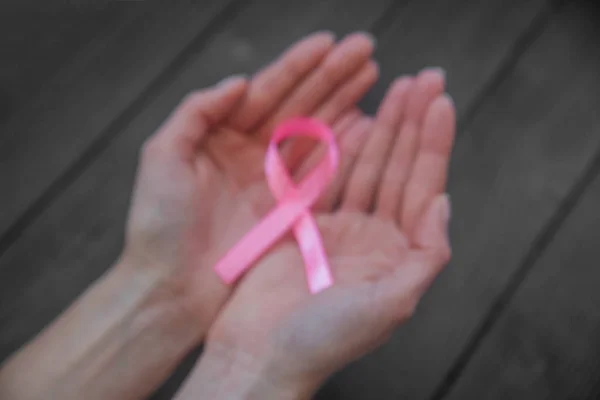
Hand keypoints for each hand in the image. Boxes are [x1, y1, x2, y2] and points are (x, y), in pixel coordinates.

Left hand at [120, 32, 377, 343]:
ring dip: (343, 103)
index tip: (331, 42)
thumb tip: (240, 82)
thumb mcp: (162, 157)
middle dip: (331, 76)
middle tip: (366, 50)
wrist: (170, 287)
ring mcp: (271, 180)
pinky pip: (320, 171)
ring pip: (314, 132)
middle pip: (297, 105)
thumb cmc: (158, 224)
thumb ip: (197, 112)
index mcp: (219, 135)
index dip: (298, 65)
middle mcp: (249, 153)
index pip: (266, 90)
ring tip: (372, 76)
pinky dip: (343, 147)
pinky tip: (365, 124)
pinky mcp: (287, 210)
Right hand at [198, 68, 455, 396]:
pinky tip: (349, 117)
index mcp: (396, 255)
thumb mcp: (390, 304)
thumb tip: (444, 201)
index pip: (421, 188)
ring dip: (378, 127)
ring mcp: (336, 229)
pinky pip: (323, 176)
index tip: (440, 101)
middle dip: (409, 124)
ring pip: (362, 166)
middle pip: (395, 169)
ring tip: (393, 87)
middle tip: (422, 79)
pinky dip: (335, 147)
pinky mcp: (302, 224)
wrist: (258, 354)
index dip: (433, 144)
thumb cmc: (323, 340)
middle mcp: (371, 238)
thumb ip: (425, 255)